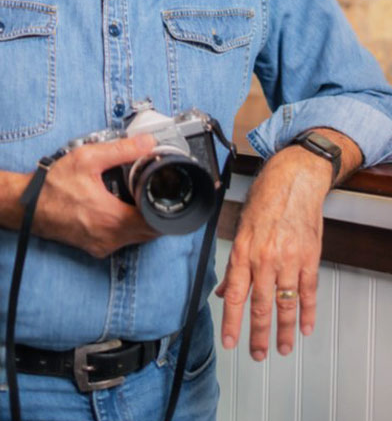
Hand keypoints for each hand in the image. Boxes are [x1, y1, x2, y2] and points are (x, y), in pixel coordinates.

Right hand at [33, 134, 158, 257]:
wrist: (26, 206)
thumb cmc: (52, 185)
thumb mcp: (88, 159)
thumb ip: (122, 150)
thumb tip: (148, 143)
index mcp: (112, 218)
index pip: (155, 223)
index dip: (164, 209)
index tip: (164, 192)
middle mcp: (109, 238)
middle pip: (149, 233)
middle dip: (155, 213)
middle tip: (152, 191)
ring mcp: (102, 246)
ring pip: (136, 238)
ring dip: (142, 221)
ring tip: (137, 198)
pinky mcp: (94, 248)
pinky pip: (121, 241)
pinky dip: (127, 227)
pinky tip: (119, 208)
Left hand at [215, 146, 330, 359]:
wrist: (294, 180)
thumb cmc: (265, 199)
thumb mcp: (241, 228)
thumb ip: (233, 263)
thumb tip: (224, 290)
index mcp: (243, 250)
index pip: (235, 295)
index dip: (232, 322)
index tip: (230, 341)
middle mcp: (265, 258)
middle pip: (260, 305)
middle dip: (257, 334)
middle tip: (256, 354)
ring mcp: (289, 259)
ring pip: (285, 303)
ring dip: (284, 330)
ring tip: (282, 347)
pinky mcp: (309, 258)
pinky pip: (308, 291)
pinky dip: (307, 312)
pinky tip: (305, 326)